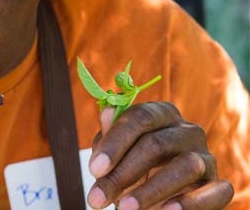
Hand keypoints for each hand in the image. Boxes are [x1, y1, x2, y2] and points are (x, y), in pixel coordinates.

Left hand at [87, 102, 233, 209]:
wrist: (157, 196)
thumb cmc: (133, 167)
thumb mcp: (118, 152)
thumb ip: (110, 136)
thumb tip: (105, 114)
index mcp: (161, 114)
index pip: (140, 117)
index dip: (115, 142)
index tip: (95, 169)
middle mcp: (187, 130)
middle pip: (157, 144)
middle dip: (123, 173)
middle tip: (98, 197)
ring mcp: (206, 157)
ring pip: (185, 166)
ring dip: (151, 190)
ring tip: (124, 208)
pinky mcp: (219, 185)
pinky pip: (214, 191)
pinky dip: (190, 203)